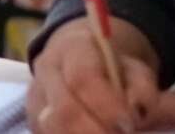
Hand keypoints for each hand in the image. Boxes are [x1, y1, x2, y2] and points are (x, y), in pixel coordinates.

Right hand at [25, 16, 158, 132]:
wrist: (84, 61)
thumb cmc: (115, 69)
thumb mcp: (137, 70)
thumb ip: (142, 89)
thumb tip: (135, 111)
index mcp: (73, 48)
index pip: (83, 78)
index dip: (107, 106)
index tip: (129, 124)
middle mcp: (46, 69)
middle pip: (63, 109)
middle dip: (95, 131)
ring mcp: (35, 95)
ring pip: (50, 127)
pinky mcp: (32, 117)